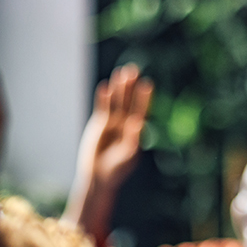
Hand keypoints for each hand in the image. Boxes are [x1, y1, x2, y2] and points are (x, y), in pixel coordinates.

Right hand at [76, 64, 152, 190]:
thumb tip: (139, 124)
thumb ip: (133, 141)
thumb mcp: (127, 157)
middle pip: (129, 102)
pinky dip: (104, 99)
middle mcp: (125, 125)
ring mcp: (112, 124)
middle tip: (133, 69)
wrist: (98, 177)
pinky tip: (106, 87)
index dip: (144, 98)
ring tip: (121, 73)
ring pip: (116, 102)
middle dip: (131, 87)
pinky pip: (102, 108)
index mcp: (135, 132)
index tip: (148, 84)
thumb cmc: (116, 170)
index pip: (141, 111)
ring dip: (119, 88)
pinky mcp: (100, 125)